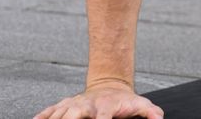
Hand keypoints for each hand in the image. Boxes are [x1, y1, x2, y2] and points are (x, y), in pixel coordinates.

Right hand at [33, 82, 163, 118]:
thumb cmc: (124, 101)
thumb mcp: (140, 105)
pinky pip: (48, 111)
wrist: (110, 85)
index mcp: (104, 108)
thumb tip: (159, 118)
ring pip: (58, 114)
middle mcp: (86, 106)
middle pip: (72, 115)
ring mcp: (73, 105)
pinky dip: (41, 117)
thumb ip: (150, 112)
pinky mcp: (64, 105)